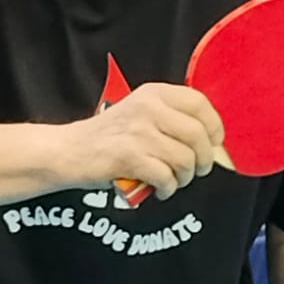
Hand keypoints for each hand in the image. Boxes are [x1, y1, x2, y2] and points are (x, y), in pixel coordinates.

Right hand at [76, 83, 224, 200]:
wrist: (68, 151)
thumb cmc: (108, 137)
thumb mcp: (139, 113)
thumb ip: (170, 118)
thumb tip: (210, 140)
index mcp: (153, 93)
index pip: (200, 103)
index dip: (214, 126)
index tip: (214, 142)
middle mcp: (148, 108)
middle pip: (198, 135)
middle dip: (204, 159)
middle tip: (197, 170)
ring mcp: (138, 132)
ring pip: (185, 159)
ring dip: (184, 177)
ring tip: (174, 181)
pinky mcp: (129, 157)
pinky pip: (166, 177)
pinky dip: (168, 189)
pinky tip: (160, 190)